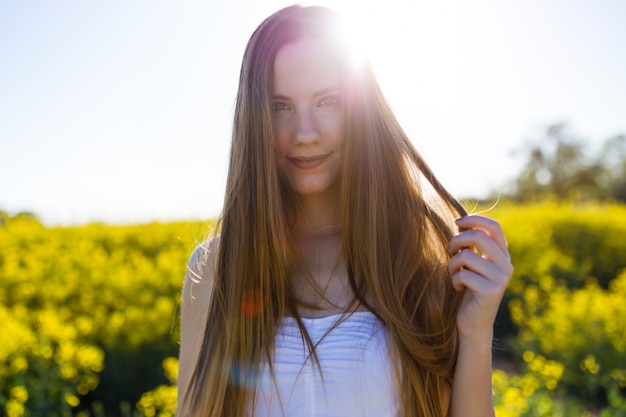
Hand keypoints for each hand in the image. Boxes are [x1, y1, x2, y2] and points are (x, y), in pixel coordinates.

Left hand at [447, 215, 512, 342]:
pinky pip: (464, 274)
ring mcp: (501, 278)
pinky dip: (454, 280)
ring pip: (467, 256)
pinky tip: (458, 289)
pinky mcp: (492, 291)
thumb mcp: (472, 265)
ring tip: (454, 274)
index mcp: (503, 256)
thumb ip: (472, 247)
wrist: (473, 323)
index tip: (457, 223)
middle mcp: (506, 265)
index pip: (494, 227)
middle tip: (449, 252)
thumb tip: (461, 222)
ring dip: (452, 264)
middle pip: (479, 237)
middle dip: (456, 241)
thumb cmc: (468, 290)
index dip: (475, 219)